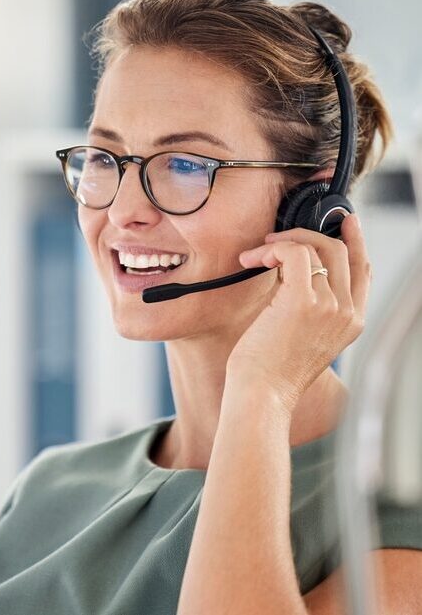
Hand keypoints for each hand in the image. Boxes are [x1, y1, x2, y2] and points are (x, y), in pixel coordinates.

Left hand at [225, 213, 370, 416]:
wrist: (263, 397)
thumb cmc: (272, 373)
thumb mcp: (304, 338)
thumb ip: (311, 307)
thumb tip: (291, 271)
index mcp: (351, 323)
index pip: (364, 270)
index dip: (355, 241)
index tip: (344, 222)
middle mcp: (347, 313)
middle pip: (341, 251)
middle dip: (308, 234)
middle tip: (278, 237)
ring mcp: (329, 305)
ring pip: (316, 247)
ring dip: (281, 243)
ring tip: (256, 255)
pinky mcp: (303, 300)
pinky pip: (295, 252)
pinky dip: (273, 248)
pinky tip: (255, 259)